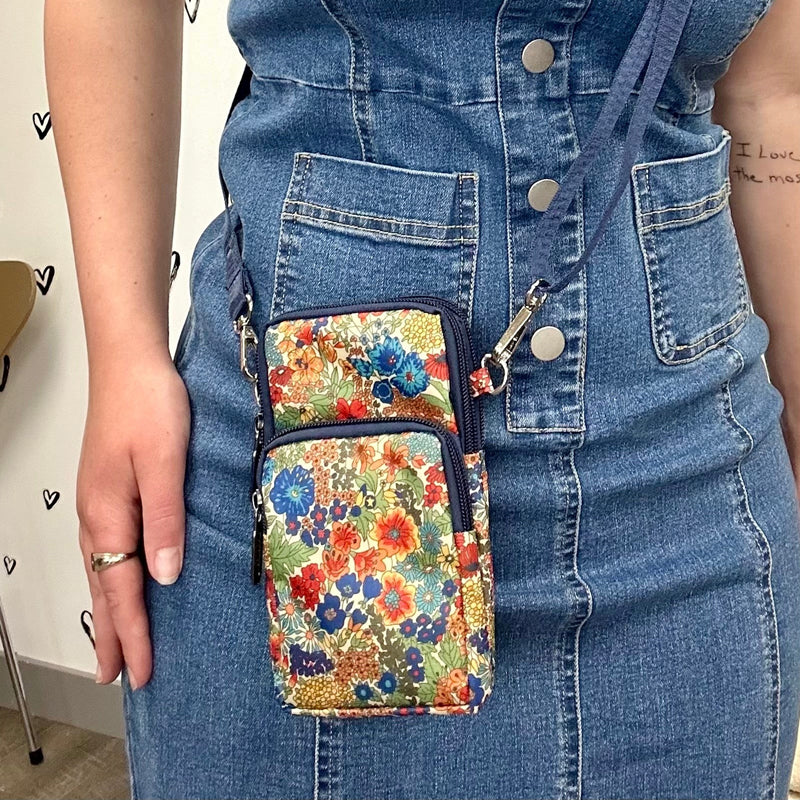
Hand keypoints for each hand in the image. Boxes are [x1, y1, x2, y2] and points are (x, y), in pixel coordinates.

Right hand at [77, 349, 189, 689]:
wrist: (129, 362)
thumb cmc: (147, 404)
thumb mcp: (164, 462)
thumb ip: (166, 519)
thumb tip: (164, 574)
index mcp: (108, 514)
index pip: (120, 589)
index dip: (132, 634)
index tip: (140, 672)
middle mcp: (97, 515)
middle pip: (102, 587)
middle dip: (111, 635)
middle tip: (116, 676)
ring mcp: (100, 502)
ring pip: (101, 569)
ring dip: (108, 610)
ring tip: (114, 642)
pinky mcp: (110, 489)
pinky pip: (107, 547)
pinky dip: (111, 577)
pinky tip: (121, 578)